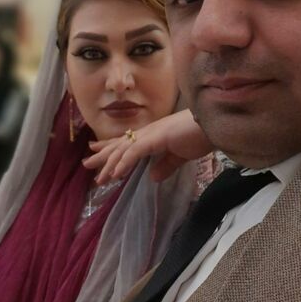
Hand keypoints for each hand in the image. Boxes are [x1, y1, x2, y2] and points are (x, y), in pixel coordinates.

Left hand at [83, 110, 212, 183]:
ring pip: (124, 149)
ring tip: (99, 177)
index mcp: (152, 135)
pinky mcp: (157, 138)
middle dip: (103, 155)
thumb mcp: (180, 155)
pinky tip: (115, 174)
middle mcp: (148, 132)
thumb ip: (166, 165)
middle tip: (86, 164)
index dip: (110, 147)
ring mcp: (151, 134)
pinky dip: (124, 163)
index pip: (126, 141)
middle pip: (120, 144)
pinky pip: (135, 152)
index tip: (94, 151)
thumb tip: (153, 177)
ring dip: (110, 164)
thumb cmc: (200, 136)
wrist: (214, 124)